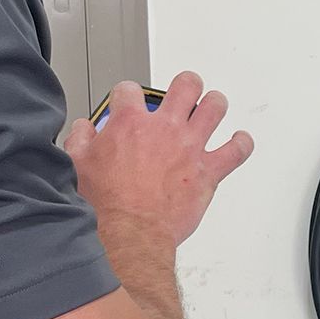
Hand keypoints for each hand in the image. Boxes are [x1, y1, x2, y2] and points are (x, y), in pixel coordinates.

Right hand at [63, 72, 253, 248]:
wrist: (129, 233)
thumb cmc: (106, 206)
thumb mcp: (78, 164)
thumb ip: (80, 140)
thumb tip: (84, 129)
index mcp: (131, 123)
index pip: (130, 90)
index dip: (127, 94)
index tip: (128, 102)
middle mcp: (165, 129)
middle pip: (186, 85)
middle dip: (186, 86)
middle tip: (184, 95)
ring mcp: (190, 147)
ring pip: (215, 107)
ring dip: (214, 105)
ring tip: (212, 107)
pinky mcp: (208, 172)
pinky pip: (237, 151)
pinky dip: (241, 144)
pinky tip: (238, 142)